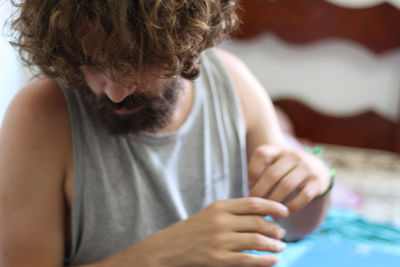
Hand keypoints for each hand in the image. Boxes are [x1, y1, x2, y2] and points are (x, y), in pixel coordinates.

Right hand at [118, 198, 288, 266]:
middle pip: (258, 222)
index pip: (253, 203)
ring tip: (280, 246)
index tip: (285, 212)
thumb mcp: (211, 213)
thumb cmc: (194, 230)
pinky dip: (264, 260)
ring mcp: (219, 241)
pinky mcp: (218, 259)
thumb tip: (261, 213)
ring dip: (273, 244)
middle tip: (282, 233)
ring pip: (256, 241)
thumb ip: (233, 211)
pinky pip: (248, 260)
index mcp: (219, 206)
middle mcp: (220, 221)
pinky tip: (273, 260)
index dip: (273, 206)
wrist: (170, 248)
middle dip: (274, 228)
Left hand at [248, 144, 329, 212]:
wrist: (318, 169)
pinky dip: (290, 207)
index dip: (252, 171)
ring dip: (273, 201)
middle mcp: (294, 156)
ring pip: (285, 186)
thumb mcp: (275, 162)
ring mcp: (307, 168)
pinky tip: (282, 213)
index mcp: (279, 150)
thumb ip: (261, 170)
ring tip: (266, 210)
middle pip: (272, 174)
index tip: (249, 186)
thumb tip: (248, 188)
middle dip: (260, 191)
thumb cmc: (287, 169)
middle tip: (254, 204)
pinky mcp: (317, 182)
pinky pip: (302, 197)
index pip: (262, 154)